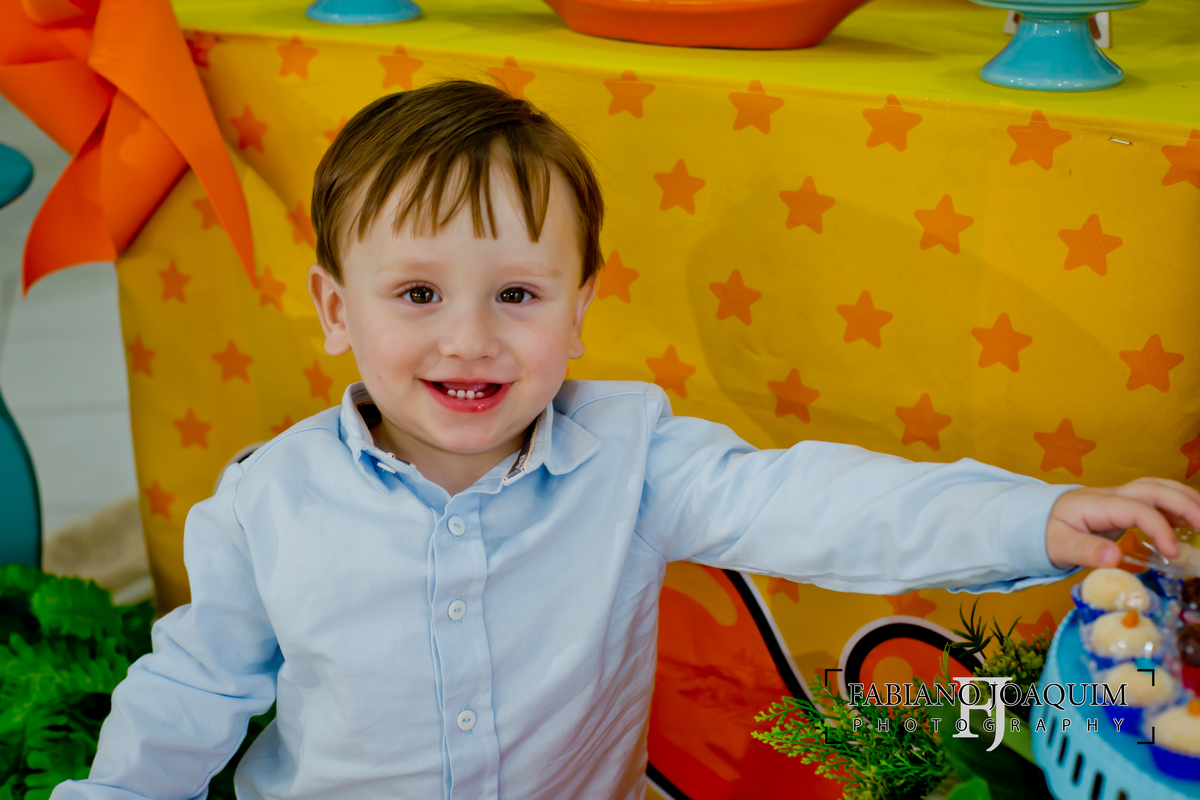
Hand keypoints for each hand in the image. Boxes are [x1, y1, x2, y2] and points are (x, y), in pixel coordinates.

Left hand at [1046, 478, 1199, 568]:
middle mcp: (1112, 495)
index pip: (1137, 508)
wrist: (1037, 520)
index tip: (1172, 554)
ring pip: (1158, 487)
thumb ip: (1085, 551)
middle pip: (1154, 489)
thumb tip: (1113, 558)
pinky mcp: (1125, 504)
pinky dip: (1177, 505)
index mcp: (1097, 504)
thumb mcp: (1059, 546)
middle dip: (1185, 504)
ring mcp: (1119, 497)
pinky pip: (1155, 498)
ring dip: (1185, 499)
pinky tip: (1189, 523)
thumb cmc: (1048, 533)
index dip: (1159, 528)